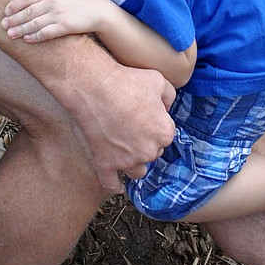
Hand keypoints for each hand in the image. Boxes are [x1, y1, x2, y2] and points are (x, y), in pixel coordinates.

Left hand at [3, 0, 103, 42]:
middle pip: (28, 11)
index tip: (5, 11)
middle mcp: (54, 0)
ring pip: (35, 23)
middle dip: (14, 19)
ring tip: (10, 35)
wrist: (96, 10)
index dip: (14, 4)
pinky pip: (47, 32)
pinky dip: (35, 36)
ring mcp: (59, 13)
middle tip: (3, 25)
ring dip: (20, 30)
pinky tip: (27, 39)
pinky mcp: (65, 26)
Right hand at [70, 61, 175, 189]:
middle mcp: (148, 152)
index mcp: (164, 133)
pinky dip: (114, 185)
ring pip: (137, 170)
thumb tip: (166, 108)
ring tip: (126, 149)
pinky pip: (111, 184)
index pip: (166, 133)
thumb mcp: (158, 80)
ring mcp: (126, 161)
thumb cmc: (127, 81)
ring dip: (134, 162)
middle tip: (131, 123)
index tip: (144, 112)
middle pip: (152, 151)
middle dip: (145, 141)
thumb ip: (169, 96)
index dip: (155, 121)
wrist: (95, 87)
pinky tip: (117, 184)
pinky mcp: (105, 164)